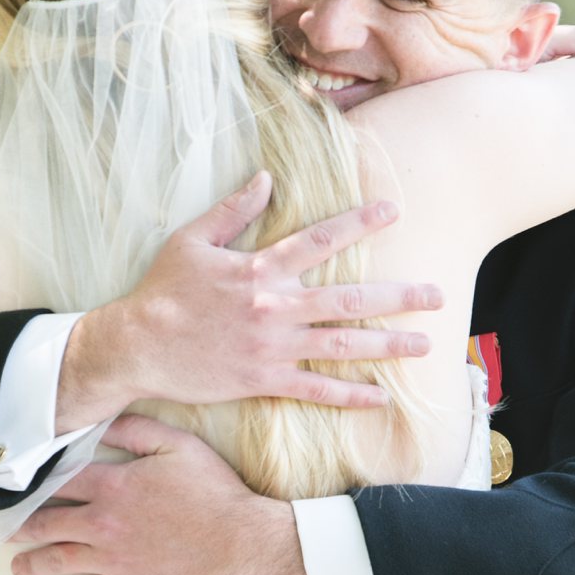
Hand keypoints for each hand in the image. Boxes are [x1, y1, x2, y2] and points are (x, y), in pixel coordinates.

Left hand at [8, 415, 318, 574]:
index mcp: (114, 485)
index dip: (35, 483)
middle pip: (47, 522)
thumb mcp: (178, 446)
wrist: (242, 544)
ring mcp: (112, 558)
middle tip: (4, 531)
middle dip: (21, 527)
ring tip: (17, 567)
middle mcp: (103, 522)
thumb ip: (135, 431)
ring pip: (57, 559)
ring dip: (31, 563)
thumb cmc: (215, 493)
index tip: (17, 489)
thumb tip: (100, 423)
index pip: (60, 481)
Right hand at [55, 171, 442, 428]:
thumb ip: (232, 209)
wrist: (136, 345)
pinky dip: (350, 395)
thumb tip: (266, 177)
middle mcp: (274, 306)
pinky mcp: (263, 380)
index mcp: (260, 267)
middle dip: (399, 296)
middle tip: (438, 294)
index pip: (320, 239)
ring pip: (342, 344)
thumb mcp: (192, 240)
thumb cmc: (161, 290)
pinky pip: (316, 391)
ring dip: (388, 345)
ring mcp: (272, 346)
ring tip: (425, 344)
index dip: (359, 222)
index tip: (394, 210)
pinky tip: (381, 397)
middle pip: (349, 298)